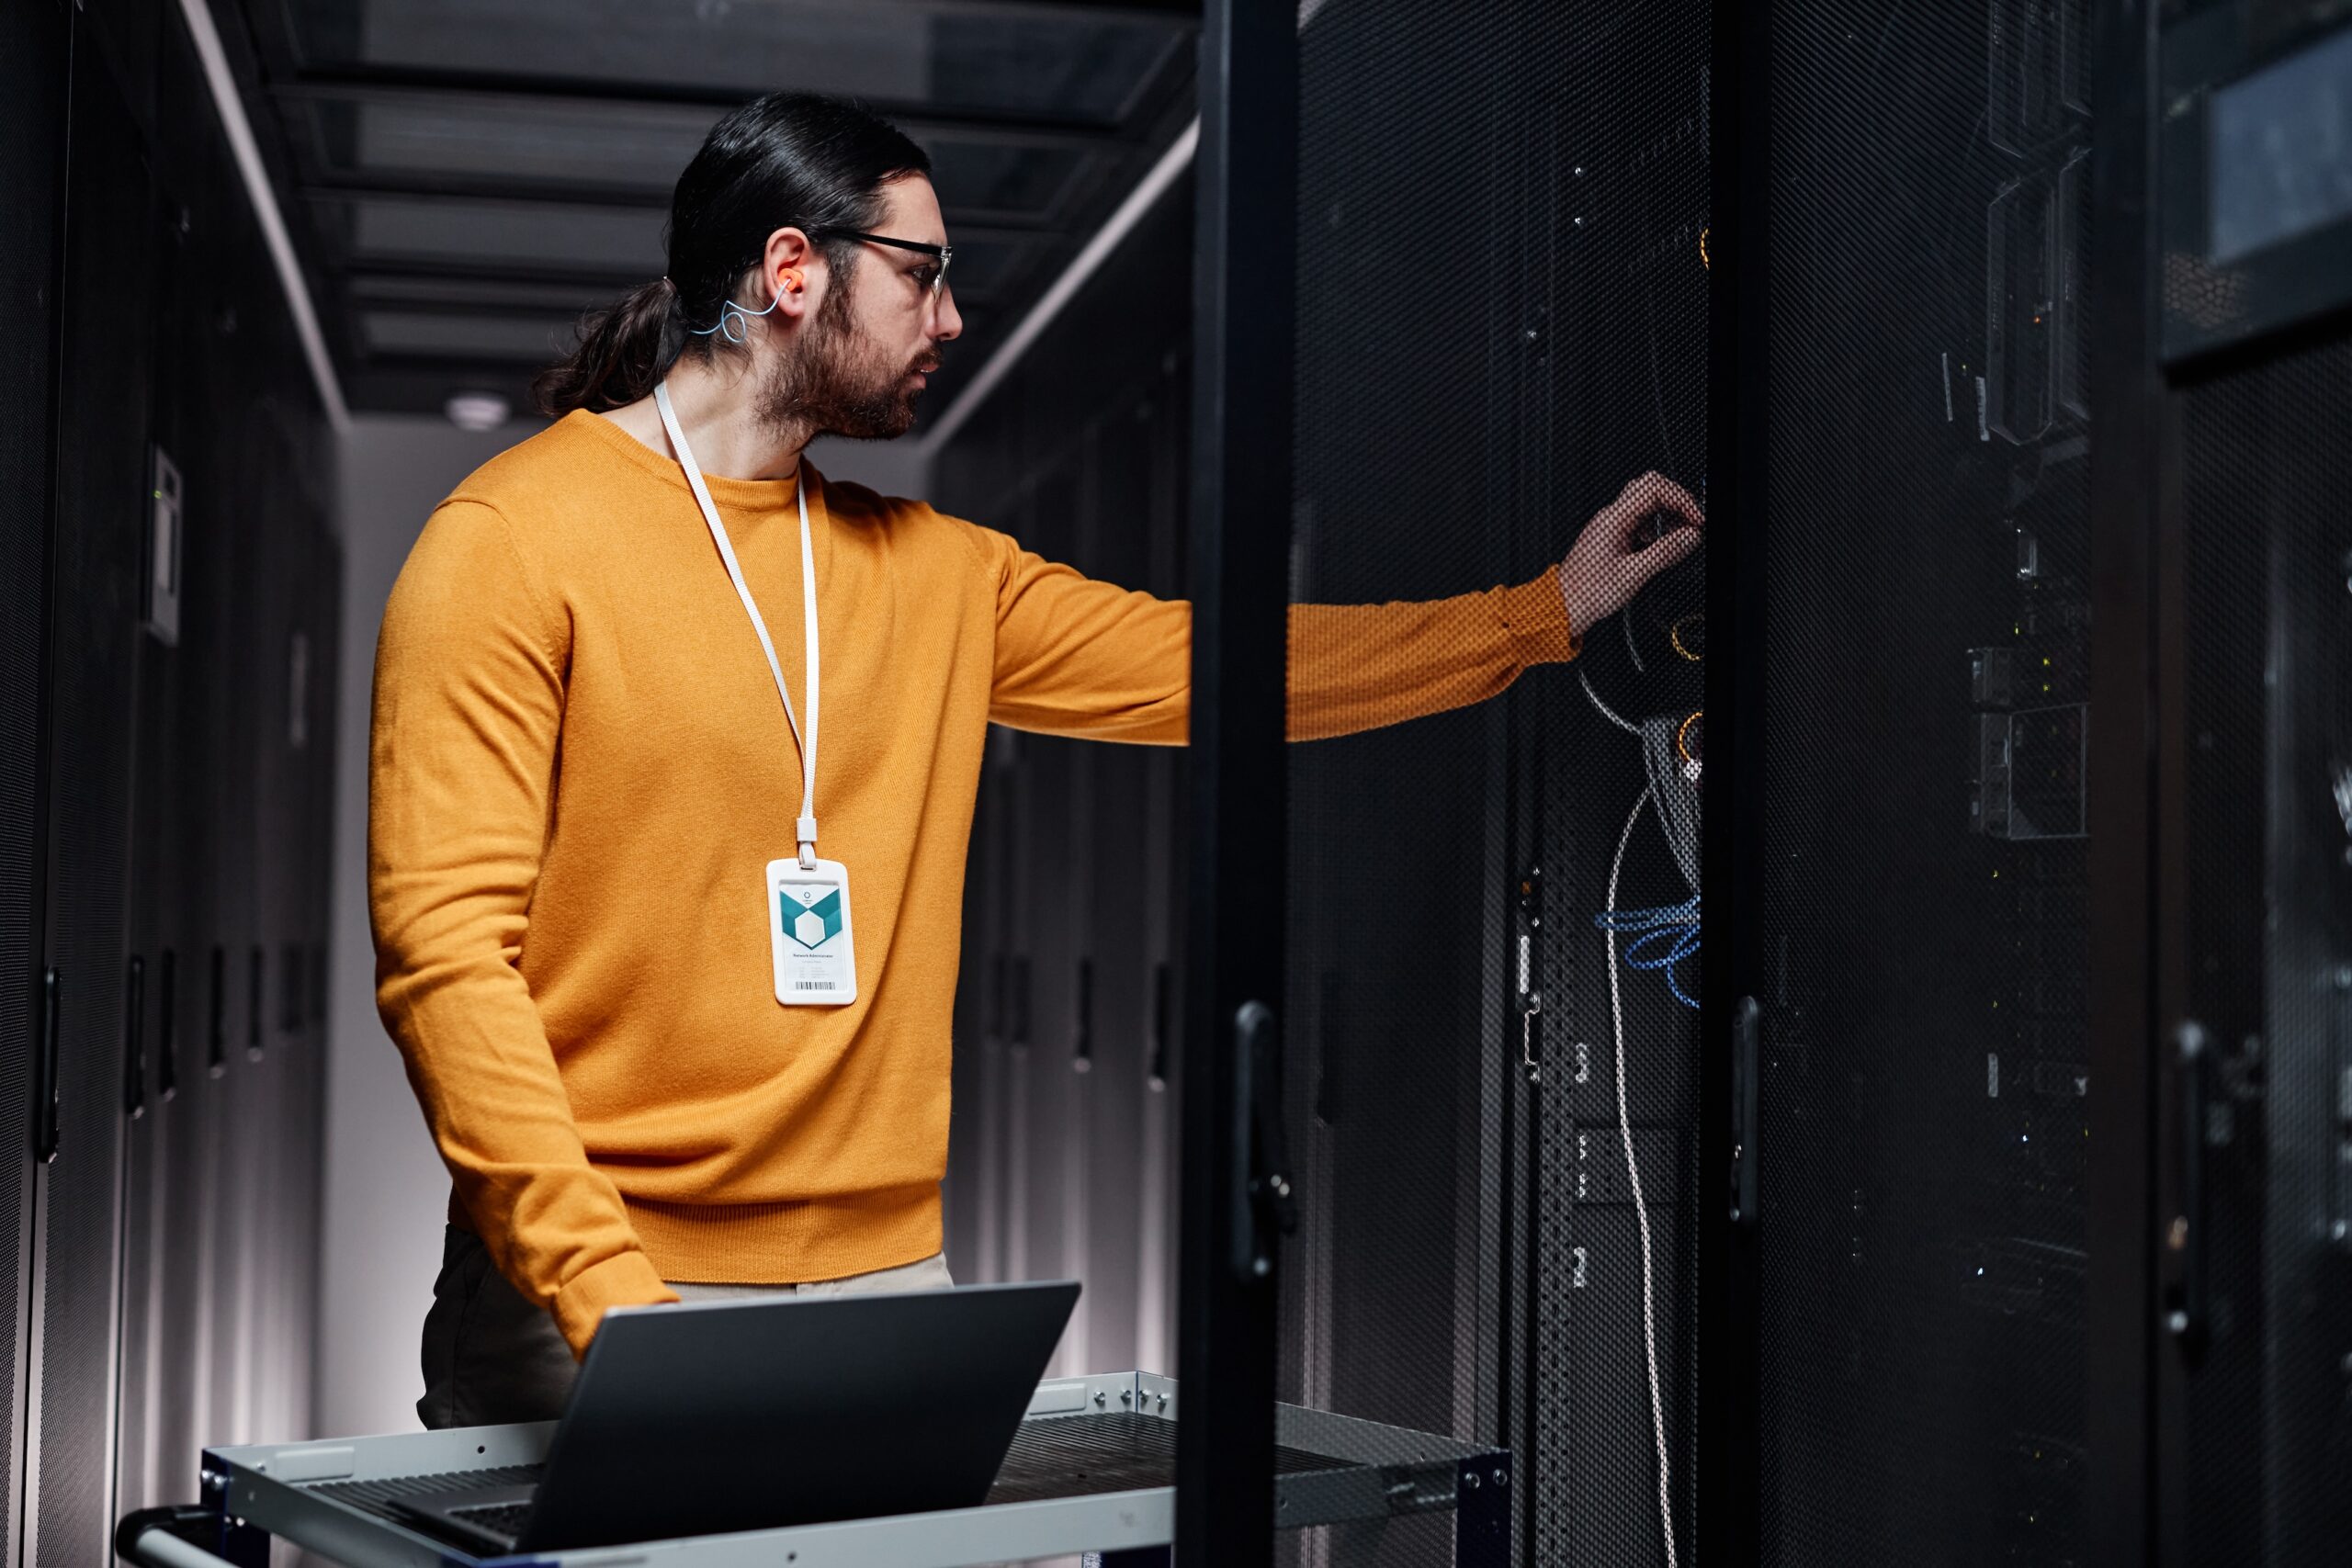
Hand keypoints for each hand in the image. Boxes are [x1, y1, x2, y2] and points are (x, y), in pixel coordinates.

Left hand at [1557, 472, 1703, 637]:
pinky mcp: (1612, 536)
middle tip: (1692, 523)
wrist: (1565, 606)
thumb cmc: (1588, 593)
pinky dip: (1656, 528)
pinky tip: (1662, 545)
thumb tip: (1690, 536)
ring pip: (1645, 505)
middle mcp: (1611, 517)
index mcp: (1613, 519)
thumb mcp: (1634, 574)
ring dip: (1667, 516)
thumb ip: (1665, 552)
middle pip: (1650, 489)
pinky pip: (1639, 521)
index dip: (1681, 500)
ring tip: (1681, 537)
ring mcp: (1610, 525)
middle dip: (1676, 502)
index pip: (1654, 489)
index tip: (1696, 520)